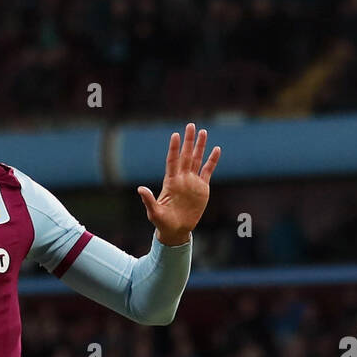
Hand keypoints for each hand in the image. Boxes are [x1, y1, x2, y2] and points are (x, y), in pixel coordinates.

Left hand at [138, 123, 220, 245]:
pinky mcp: (202, 188)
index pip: (172, 161)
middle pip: (185, 156)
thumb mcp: (154, 212)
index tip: (175, 135)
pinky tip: (216, 149)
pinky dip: (212, 161)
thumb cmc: (162, 222)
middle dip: (188, 141)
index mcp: (170, 182)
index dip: (174, 149)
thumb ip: (149, 200)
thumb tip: (140, 189)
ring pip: (197, 160)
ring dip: (200, 146)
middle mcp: (182, 178)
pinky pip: (208, 171)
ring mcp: (192, 182)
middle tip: (191, 125)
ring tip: (203, 132)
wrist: (176, 230)